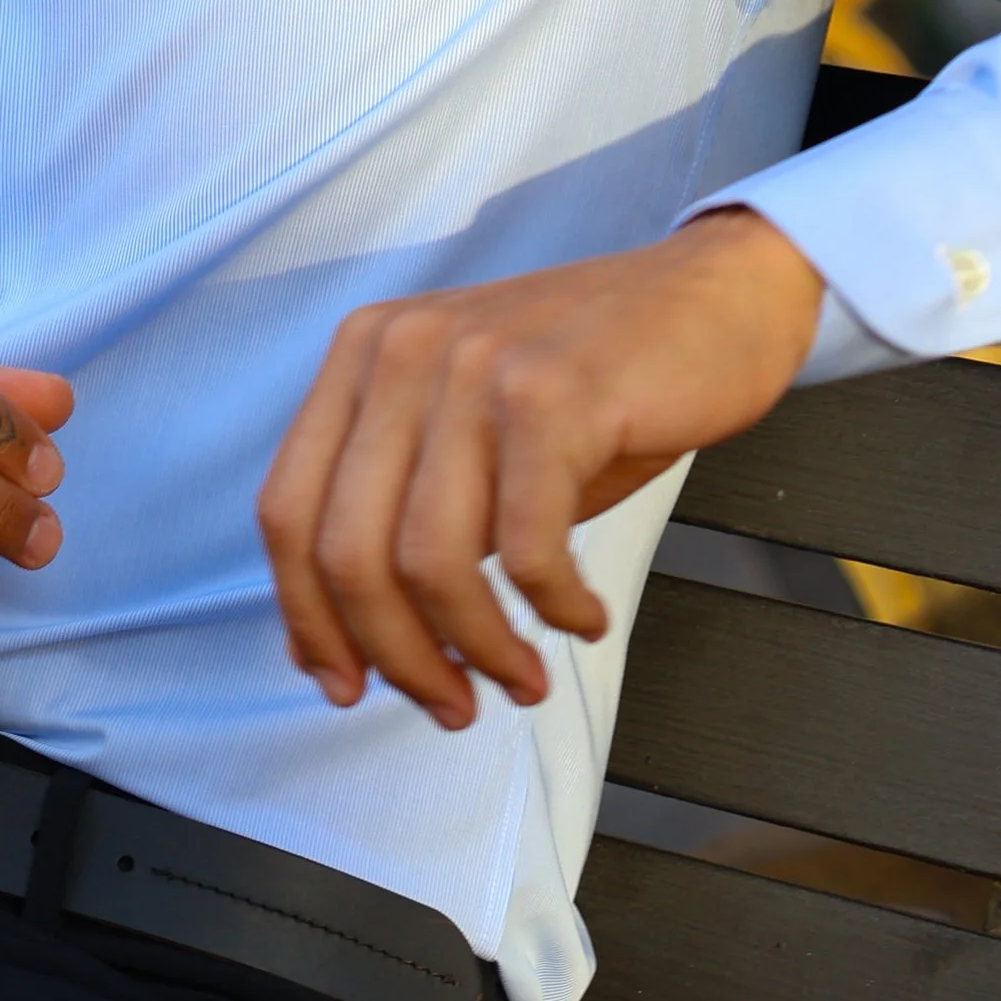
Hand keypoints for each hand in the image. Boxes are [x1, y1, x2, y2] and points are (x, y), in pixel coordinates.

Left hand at [258, 210, 821, 727]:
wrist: (715, 297)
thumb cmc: (595, 380)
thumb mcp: (471, 434)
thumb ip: (398, 512)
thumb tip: (333, 638)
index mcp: (362, 356)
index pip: (286, 509)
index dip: (307, 618)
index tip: (343, 683)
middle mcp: (401, 350)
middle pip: (348, 550)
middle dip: (397, 656)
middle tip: (452, 703)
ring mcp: (474, 365)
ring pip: (429, 561)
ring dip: (477, 648)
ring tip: (521, 679)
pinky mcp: (551, 393)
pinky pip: (526, 548)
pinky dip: (553, 608)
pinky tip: (581, 617)